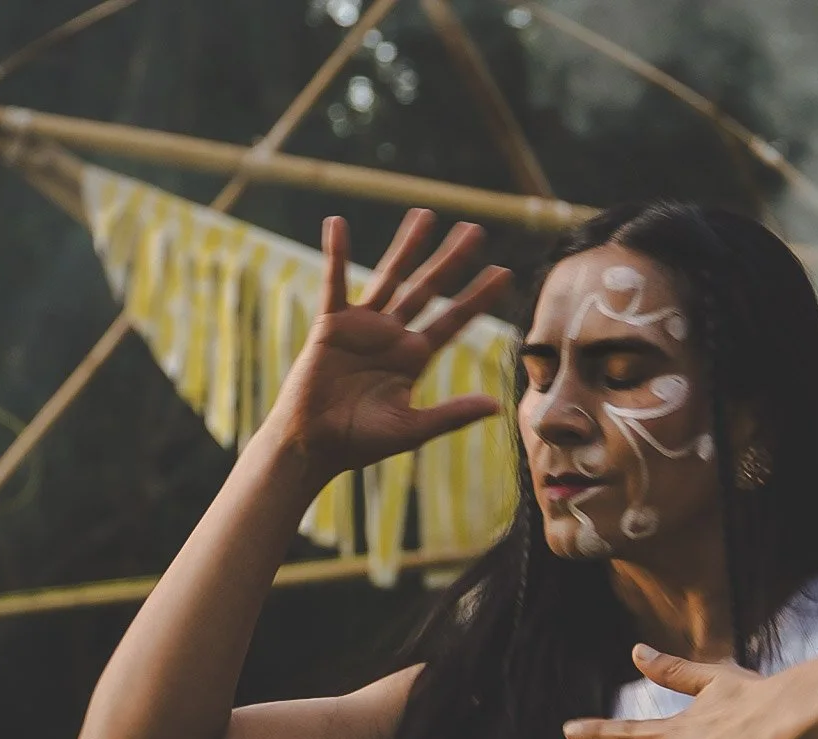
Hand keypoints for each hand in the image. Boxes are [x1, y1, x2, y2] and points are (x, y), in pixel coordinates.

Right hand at [274, 209, 512, 475]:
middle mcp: (393, 335)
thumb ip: (451, 414)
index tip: (505, 273)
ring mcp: (363, 326)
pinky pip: (335, 283)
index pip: (454, 320)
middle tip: (475, 230)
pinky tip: (338, 225)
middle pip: (429, 289)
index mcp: (415, 358)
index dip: (478, 298)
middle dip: (451, 261)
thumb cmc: (360, 442)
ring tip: (426, 216)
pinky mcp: (331, 324)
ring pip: (390, 277)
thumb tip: (496, 405)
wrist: (312, 445)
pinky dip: (336, 255)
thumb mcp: (412, 429)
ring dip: (407, 246)